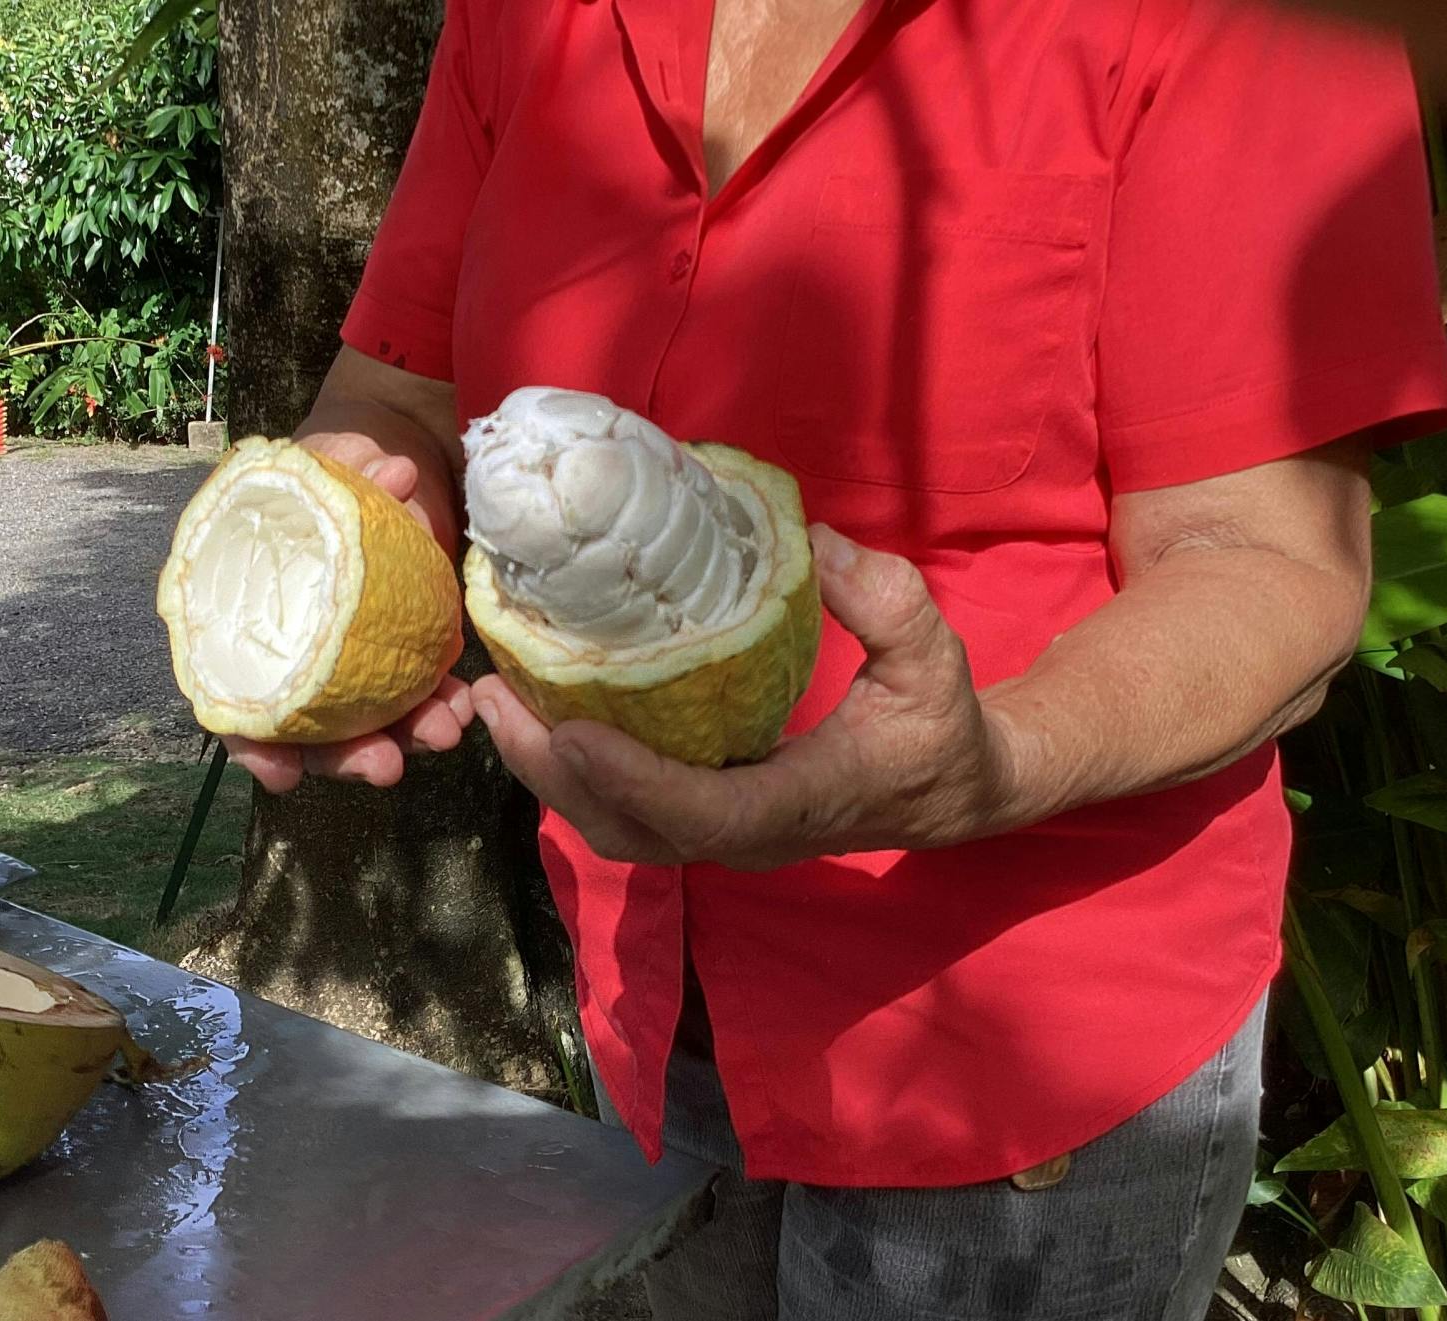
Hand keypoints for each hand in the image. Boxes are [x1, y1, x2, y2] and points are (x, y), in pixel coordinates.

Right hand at [224, 430, 473, 792]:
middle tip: (387, 764)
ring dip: (404, 736)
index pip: (239, 700)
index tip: (281, 775)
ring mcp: (351, 657)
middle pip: (309, 730)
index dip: (256, 745)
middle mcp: (297, 650)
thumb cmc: (341, 453)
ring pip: (366, 723)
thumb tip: (396, 476)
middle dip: (346, 757)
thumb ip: (348, 466)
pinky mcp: (401, 650)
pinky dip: (436, 703)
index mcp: (249, 613)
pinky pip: (414, 691)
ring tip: (444, 731)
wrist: (396, 447)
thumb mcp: (333, 452)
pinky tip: (464, 704)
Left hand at [473, 526, 1022, 870]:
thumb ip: (884, 600)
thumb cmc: (939, 722)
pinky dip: (572, 774)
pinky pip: (625, 813)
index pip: (705, 812)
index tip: (571, 733)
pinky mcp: (706, 821)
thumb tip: (814, 542)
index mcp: (801, 803)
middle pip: (631, 830)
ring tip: (494, 704)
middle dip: (553, 776)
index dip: (634, 781)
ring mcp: (723, 837)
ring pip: (617, 829)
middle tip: (493, 701)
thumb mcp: (934, 654)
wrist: (953, 791)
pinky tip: (536, 715)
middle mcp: (750, 836)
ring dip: (548, 777)